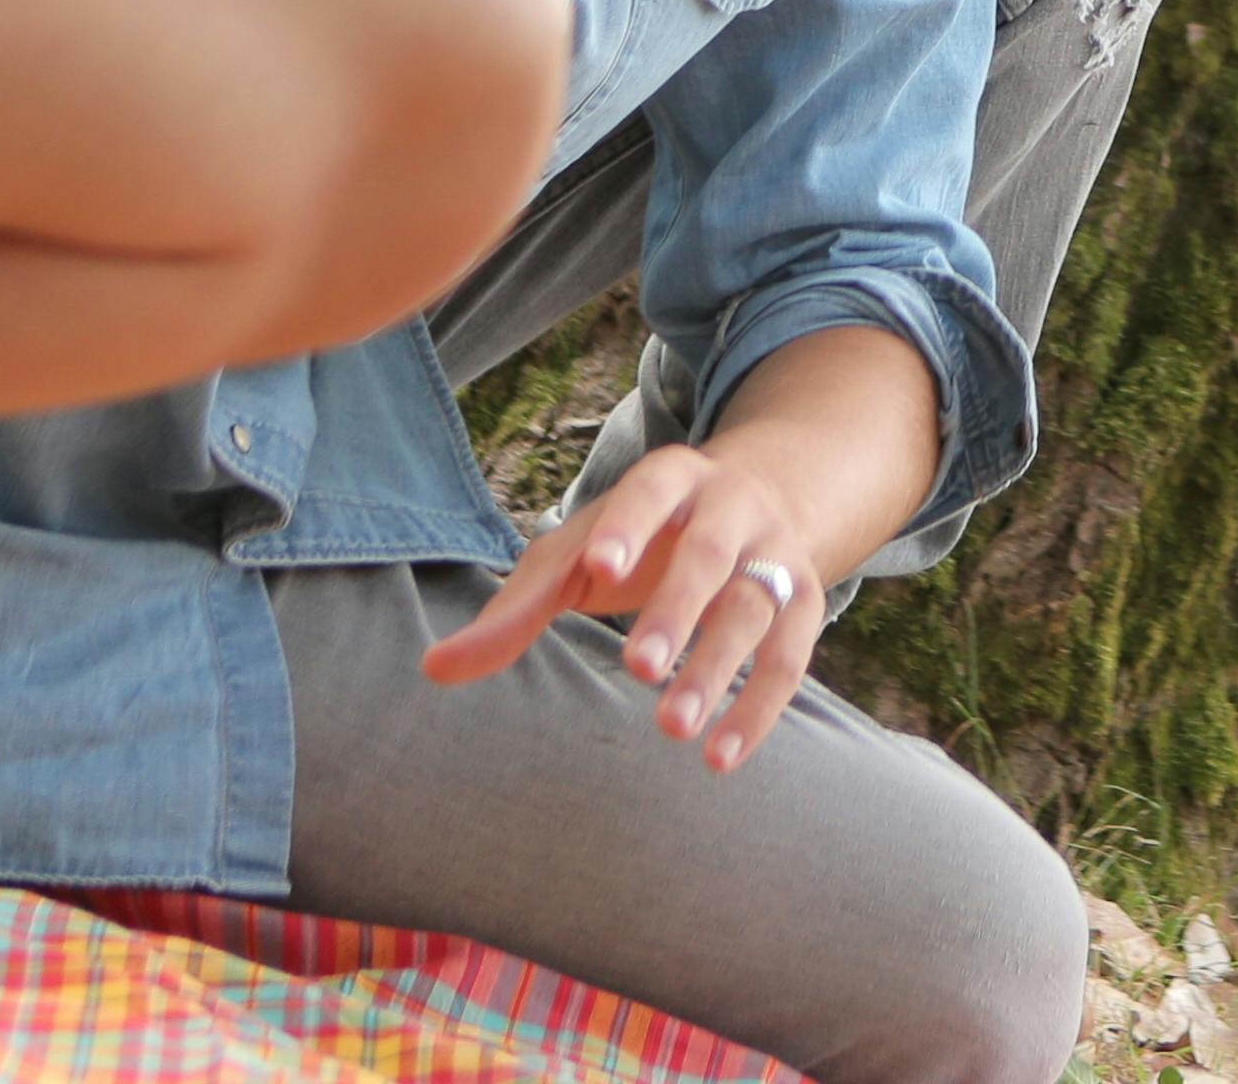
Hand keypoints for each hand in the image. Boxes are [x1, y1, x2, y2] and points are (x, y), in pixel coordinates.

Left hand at [425, 444, 829, 772]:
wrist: (768, 495)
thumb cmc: (643, 537)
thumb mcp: (580, 555)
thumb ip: (517, 608)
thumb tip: (432, 669)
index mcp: (672, 479)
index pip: (651, 491)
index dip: (628, 525)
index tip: (600, 566)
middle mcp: (733, 508)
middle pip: (711, 554)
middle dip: (676, 608)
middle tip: (638, 668)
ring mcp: (775, 553)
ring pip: (756, 607)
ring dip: (718, 667)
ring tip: (672, 729)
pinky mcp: (804, 602)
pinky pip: (791, 656)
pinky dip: (760, 707)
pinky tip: (720, 757)